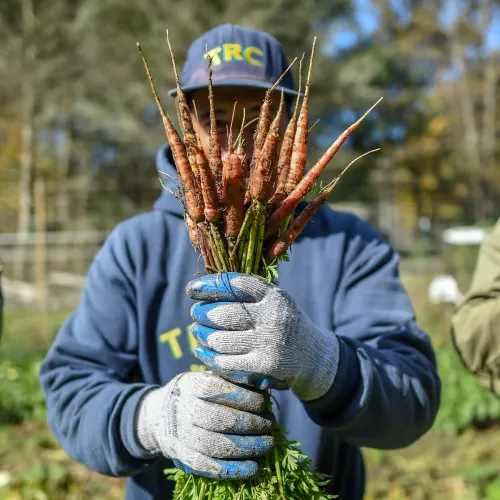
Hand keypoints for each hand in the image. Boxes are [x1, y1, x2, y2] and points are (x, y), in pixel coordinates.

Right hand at [135, 371, 273, 478]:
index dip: (246, 398)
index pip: (220, 390)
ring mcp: (182, 436)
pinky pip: (209, 467)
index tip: (263, 402)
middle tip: (271, 424)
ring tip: (269, 444)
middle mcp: (185, 410)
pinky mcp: (184, 457)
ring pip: (217, 445)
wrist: (158, 415)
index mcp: (192, 386)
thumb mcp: (205, 377)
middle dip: (252, 424)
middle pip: (222, 420)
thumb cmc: (194, 393)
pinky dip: (234, 470)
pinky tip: (254, 468)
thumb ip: (230, 380)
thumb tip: (263, 384)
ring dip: (248, 447)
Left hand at [186, 272, 337, 401]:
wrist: (313, 356)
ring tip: (197, 331)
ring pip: (219, 340)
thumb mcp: (275, 301)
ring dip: (202, 335)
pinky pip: (225, 361)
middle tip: (195, 313)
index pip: (235, 285)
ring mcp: (268, 342)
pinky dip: (208, 356)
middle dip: (202, 313)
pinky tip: (201, 350)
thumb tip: (206, 286)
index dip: (209, 286)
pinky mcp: (263, 366)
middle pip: (223, 314)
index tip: (192, 289)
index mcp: (274, 296)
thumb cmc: (284, 323)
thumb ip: (248, 293)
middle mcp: (272, 317)